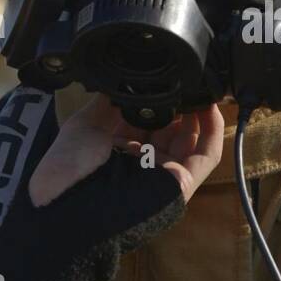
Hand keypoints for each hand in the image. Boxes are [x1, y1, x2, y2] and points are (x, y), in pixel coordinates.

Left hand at [28, 96, 224, 206]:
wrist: (67, 202)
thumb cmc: (68, 166)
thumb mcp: (86, 124)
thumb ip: (110, 102)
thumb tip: (129, 78)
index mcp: (118, 150)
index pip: (146, 121)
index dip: (157, 100)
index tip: (164, 78)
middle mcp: (141, 163)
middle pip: (172, 129)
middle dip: (180, 103)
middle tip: (185, 79)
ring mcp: (162, 174)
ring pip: (192, 140)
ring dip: (200, 112)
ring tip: (200, 86)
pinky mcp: (180, 185)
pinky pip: (206, 157)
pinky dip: (213, 131)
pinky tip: (209, 105)